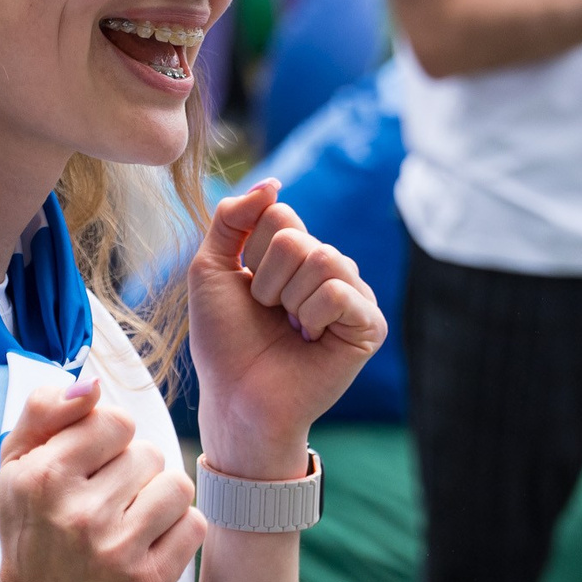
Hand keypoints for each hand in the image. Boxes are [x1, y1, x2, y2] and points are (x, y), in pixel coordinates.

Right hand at [0, 376, 205, 581]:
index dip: (108, 439)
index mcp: (42, 478)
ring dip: (160, 497)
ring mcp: (116, 552)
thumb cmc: (33, 530)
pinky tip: (148, 543)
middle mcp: (78, 515)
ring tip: (131, 518)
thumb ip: (43, 411)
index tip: (90, 464)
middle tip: (105, 501)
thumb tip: (91, 384)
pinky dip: (178, 530)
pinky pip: (194, 524)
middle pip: (149, 452)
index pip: (116, 421)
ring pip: (177, 485)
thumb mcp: (15, 465)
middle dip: (132, 471)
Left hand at [191, 181, 384, 479]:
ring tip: (291, 329)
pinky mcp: (370, 324)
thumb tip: (272, 183)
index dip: (251, 253)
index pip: (279, 215)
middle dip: (267, 280)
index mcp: (297, 254)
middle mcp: (330, 269)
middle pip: (297, 238)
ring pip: (322, 259)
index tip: (249, 290)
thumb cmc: (224, 342)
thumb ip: (232, 219)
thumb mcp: (212, 269)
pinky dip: (312, 317)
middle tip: (270, 315)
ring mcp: (353, 295)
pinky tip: (312, 341)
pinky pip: (340, 292)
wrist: (237, 398)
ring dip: (288, 299)